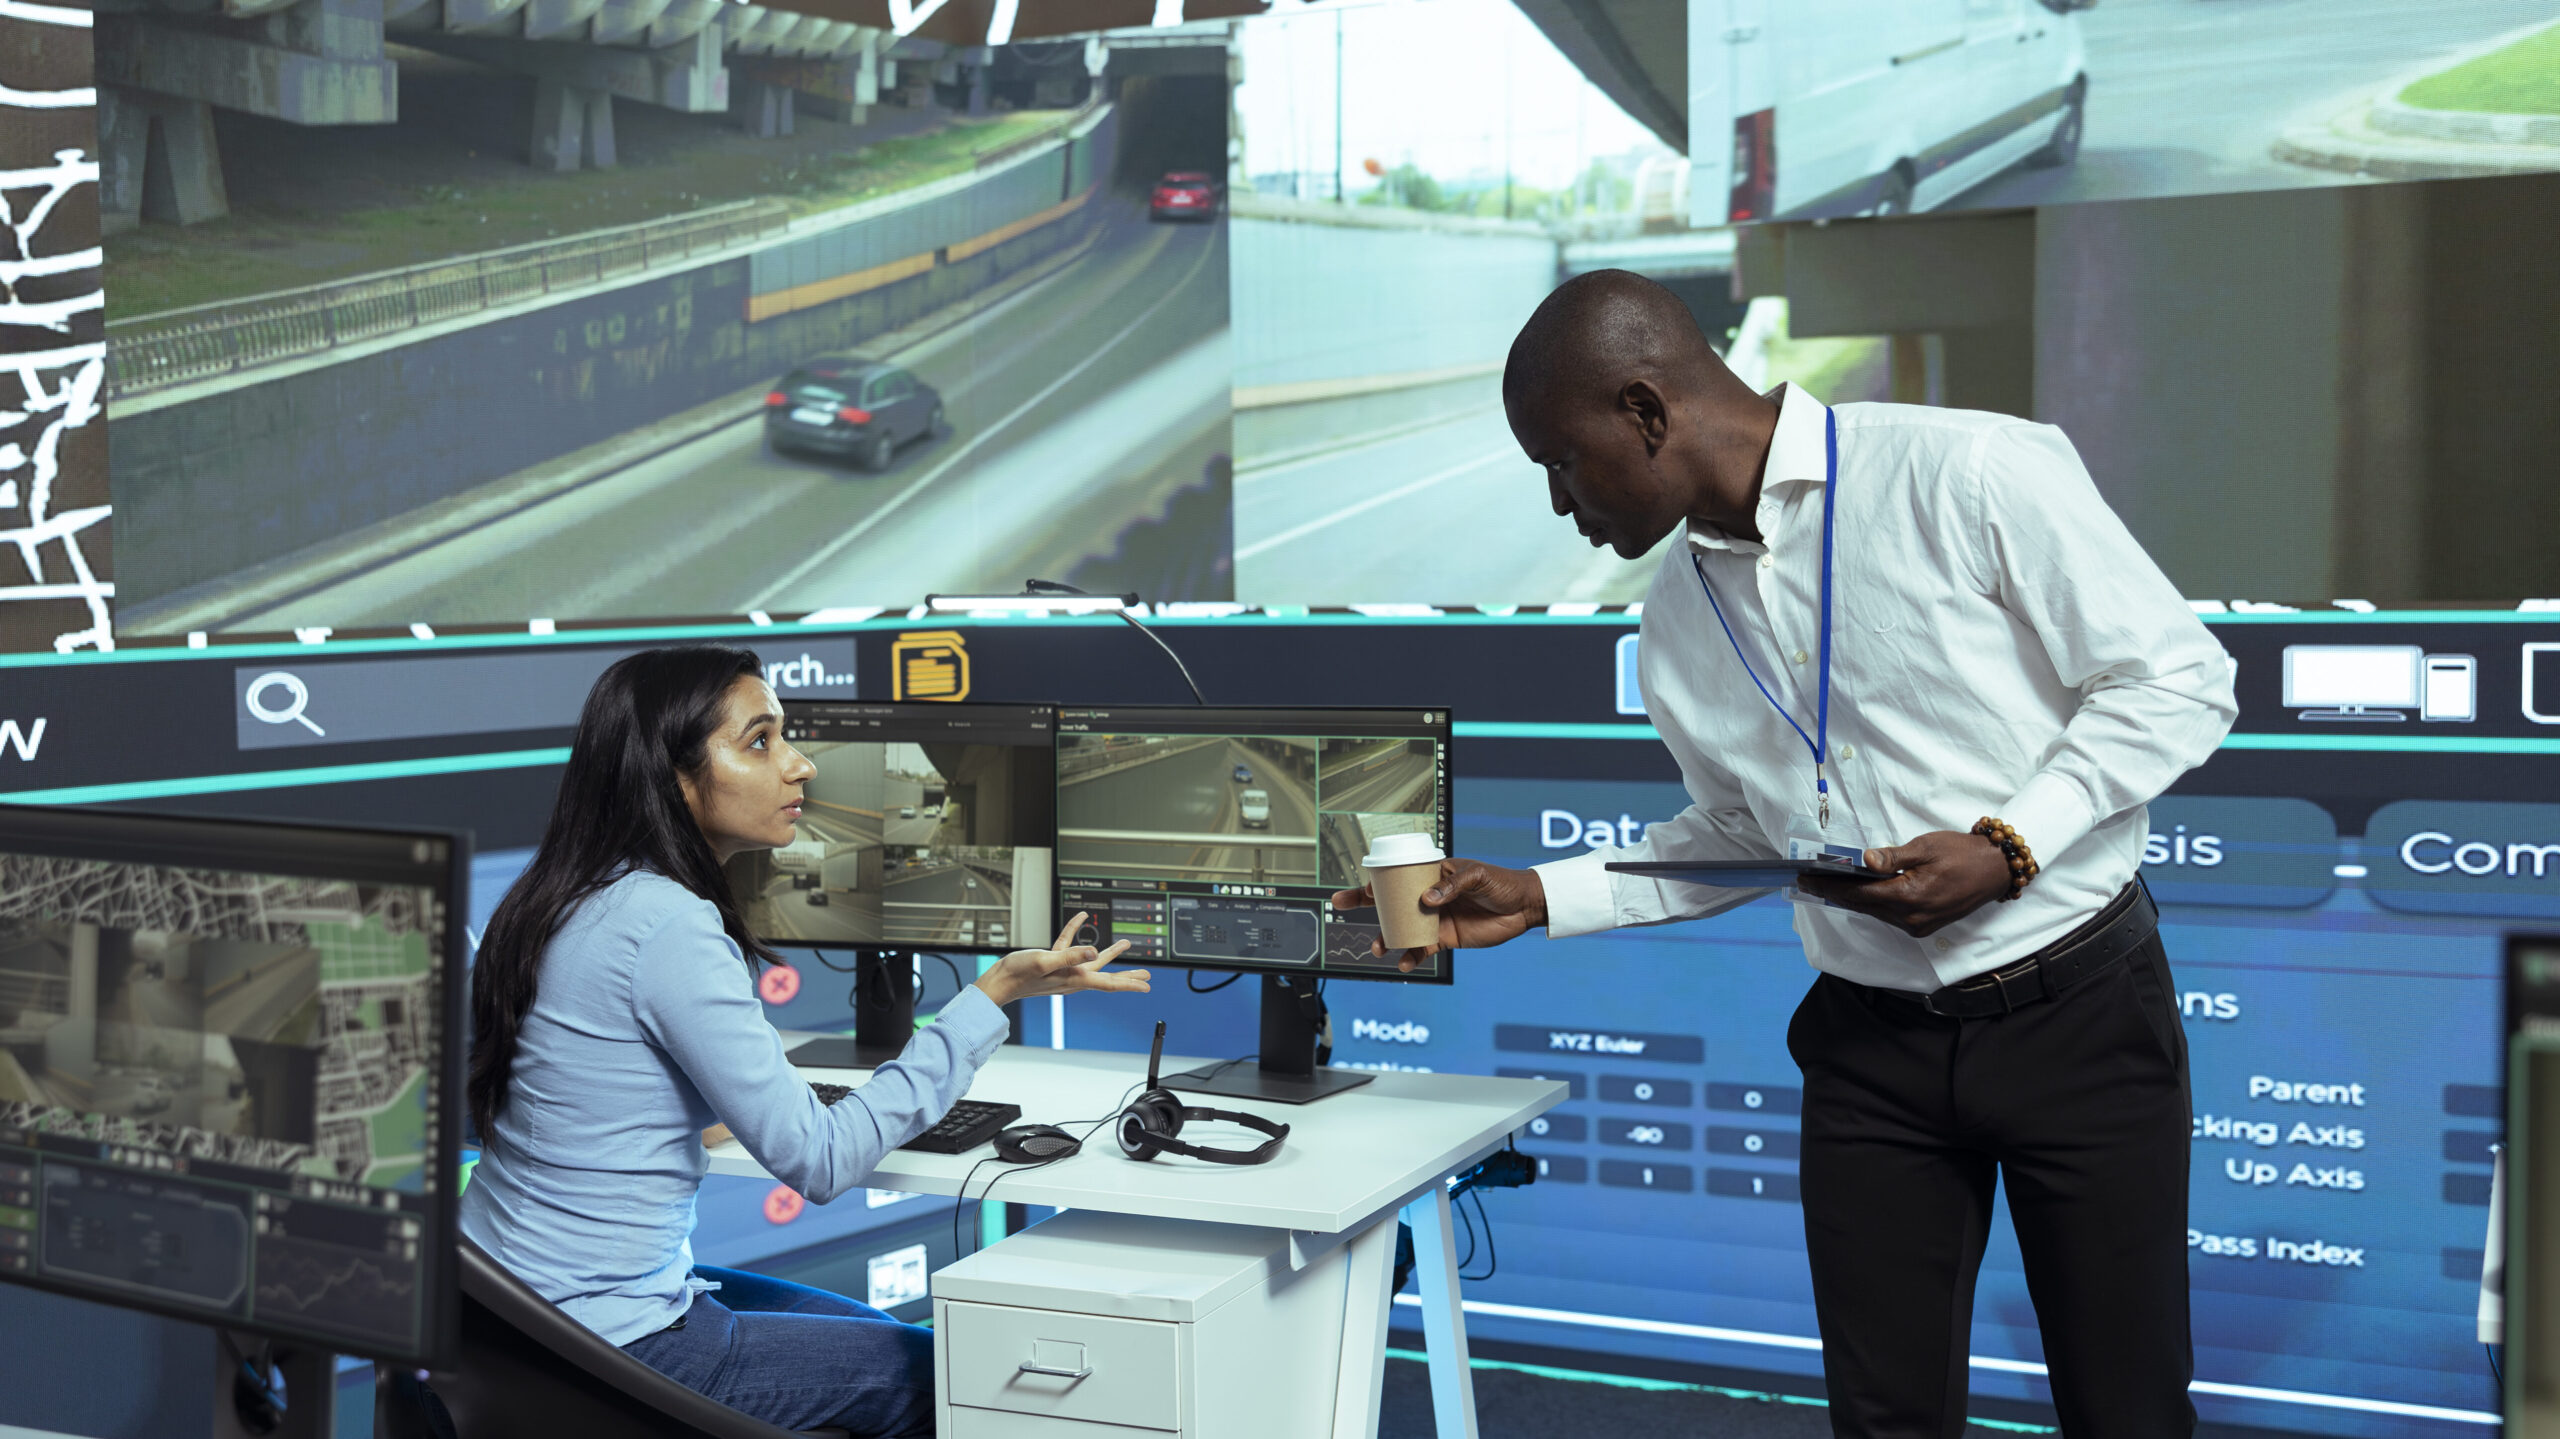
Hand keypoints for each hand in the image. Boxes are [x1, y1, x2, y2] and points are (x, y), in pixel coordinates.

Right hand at [974, 913, 1150, 1006]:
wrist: (998, 982)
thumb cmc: (1018, 975)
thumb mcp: (1045, 961)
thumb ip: (1071, 956)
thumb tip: (1095, 952)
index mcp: (1074, 979)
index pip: (1108, 983)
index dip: (1129, 983)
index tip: (1147, 986)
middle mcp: (1072, 977)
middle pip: (1106, 976)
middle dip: (1127, 975)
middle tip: (1146, 974)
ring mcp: (1063, 971)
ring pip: (1093, 961)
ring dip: (1110, 953)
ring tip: (1124, 945)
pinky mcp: (1052, 962)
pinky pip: (1069, 946)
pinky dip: (1077, 932)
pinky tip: (1081, 918)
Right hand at [1329, 858, 1548, 973]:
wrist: (1524, 907)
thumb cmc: (1501, 882)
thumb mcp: (1478, 876)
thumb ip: (1451, 885)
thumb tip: (1426, 899)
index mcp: (1432, 874)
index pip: (1398, 874)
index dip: (1377, 880)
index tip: (1364, 888)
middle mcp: (1428, 895)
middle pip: (1389, 900)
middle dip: (1362, 903)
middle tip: (1339, 905)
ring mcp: (1434, 918)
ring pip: (1401, 928)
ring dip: (1385, 938)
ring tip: (1376, 948)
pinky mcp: (1445, 938)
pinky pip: (1421, 948)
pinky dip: (1410, 957)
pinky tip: (1404, 963)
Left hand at [1797, 830, 2011, 936]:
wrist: (1996, 869)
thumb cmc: (1962, 853)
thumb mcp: (1926, 847)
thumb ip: (1893, 857)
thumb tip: (1864, 861)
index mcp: (1911, 897)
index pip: (1859, 894)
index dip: (1830, 887)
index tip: (1805, 880)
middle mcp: (1912, 918)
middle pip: (1863, 906)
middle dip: (1834, 893)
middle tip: (1807, 881)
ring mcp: (1918, 926)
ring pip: (1875, 912)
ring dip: (1852, 899)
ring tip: (1826, 884)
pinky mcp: (1924, 926)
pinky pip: (1890, 915)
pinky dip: (1872, 903)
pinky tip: (1858, 892)